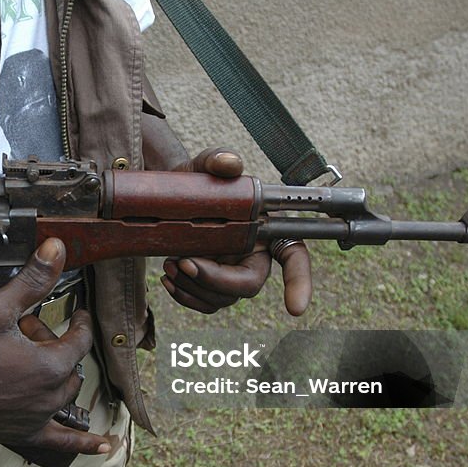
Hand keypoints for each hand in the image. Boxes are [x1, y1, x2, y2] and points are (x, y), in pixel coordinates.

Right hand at [0, 239, 110, 454]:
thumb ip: (31, 280)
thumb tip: (55, 249)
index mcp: (50, 365)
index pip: (79, 338)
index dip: (79, 321)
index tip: (77, 314)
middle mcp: (49, 395)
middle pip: (69, 365)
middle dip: (54, 345)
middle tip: (26, 330)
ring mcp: (36, 417)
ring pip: (64, 393)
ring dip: (56, 376)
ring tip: (28, 359)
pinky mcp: (21, 432)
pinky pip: (60, 442)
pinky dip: (82, 445)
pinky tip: (103, 447)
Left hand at [160, 148, 312, 315]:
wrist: (168, 198)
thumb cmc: (195, 182)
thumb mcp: (202, 165)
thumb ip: (217, 159)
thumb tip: (230, 163)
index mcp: (265, 230)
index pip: (294, 257)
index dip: (299, 281)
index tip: (295, 307)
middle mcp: (254, 257)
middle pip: (248, 285)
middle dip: (215, 280)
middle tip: (185, 262)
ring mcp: (232, 274)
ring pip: (222, 299)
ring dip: (192, 286)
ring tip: (170, 263)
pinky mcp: (211, 286)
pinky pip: (204, 304)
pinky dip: (184, 295)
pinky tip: (168, 278)